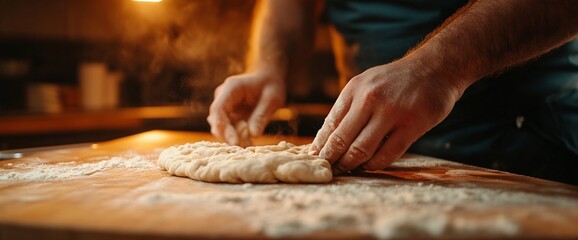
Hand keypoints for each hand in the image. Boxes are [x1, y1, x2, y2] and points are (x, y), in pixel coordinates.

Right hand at [207, 71, 285, 145]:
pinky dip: (237, 136)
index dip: (223, 127)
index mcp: (231, 88)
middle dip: (228, 136)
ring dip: (233, 138)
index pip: (218, 109)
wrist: (268, 78)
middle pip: (216, 121)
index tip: (235, 142)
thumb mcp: (272, 99)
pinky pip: (229, 128)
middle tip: (245, 147)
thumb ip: (262, 115)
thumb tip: (253, 134)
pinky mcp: (228, 114)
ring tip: (248, 145)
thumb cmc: (271, 85)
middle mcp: (223, 96)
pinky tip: (248, 142)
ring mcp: (224, 105)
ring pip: (221, 127)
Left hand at [310, 59, 463, 172]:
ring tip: (346, 170)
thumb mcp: (366, 84)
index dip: (320, 145)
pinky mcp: (412, 124)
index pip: (330, 124)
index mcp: (354, 89)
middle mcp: (370, 99)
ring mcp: (392, 112)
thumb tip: (325, 140)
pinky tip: (369, 166)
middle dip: (332, 159)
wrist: (435, 68)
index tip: (315, 159)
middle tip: (328, 170)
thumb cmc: (395, 81)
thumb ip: (348, 109)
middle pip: (342, 139)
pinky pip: (388, 154)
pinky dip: (375, 164)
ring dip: (351, 165)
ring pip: (362, 150)